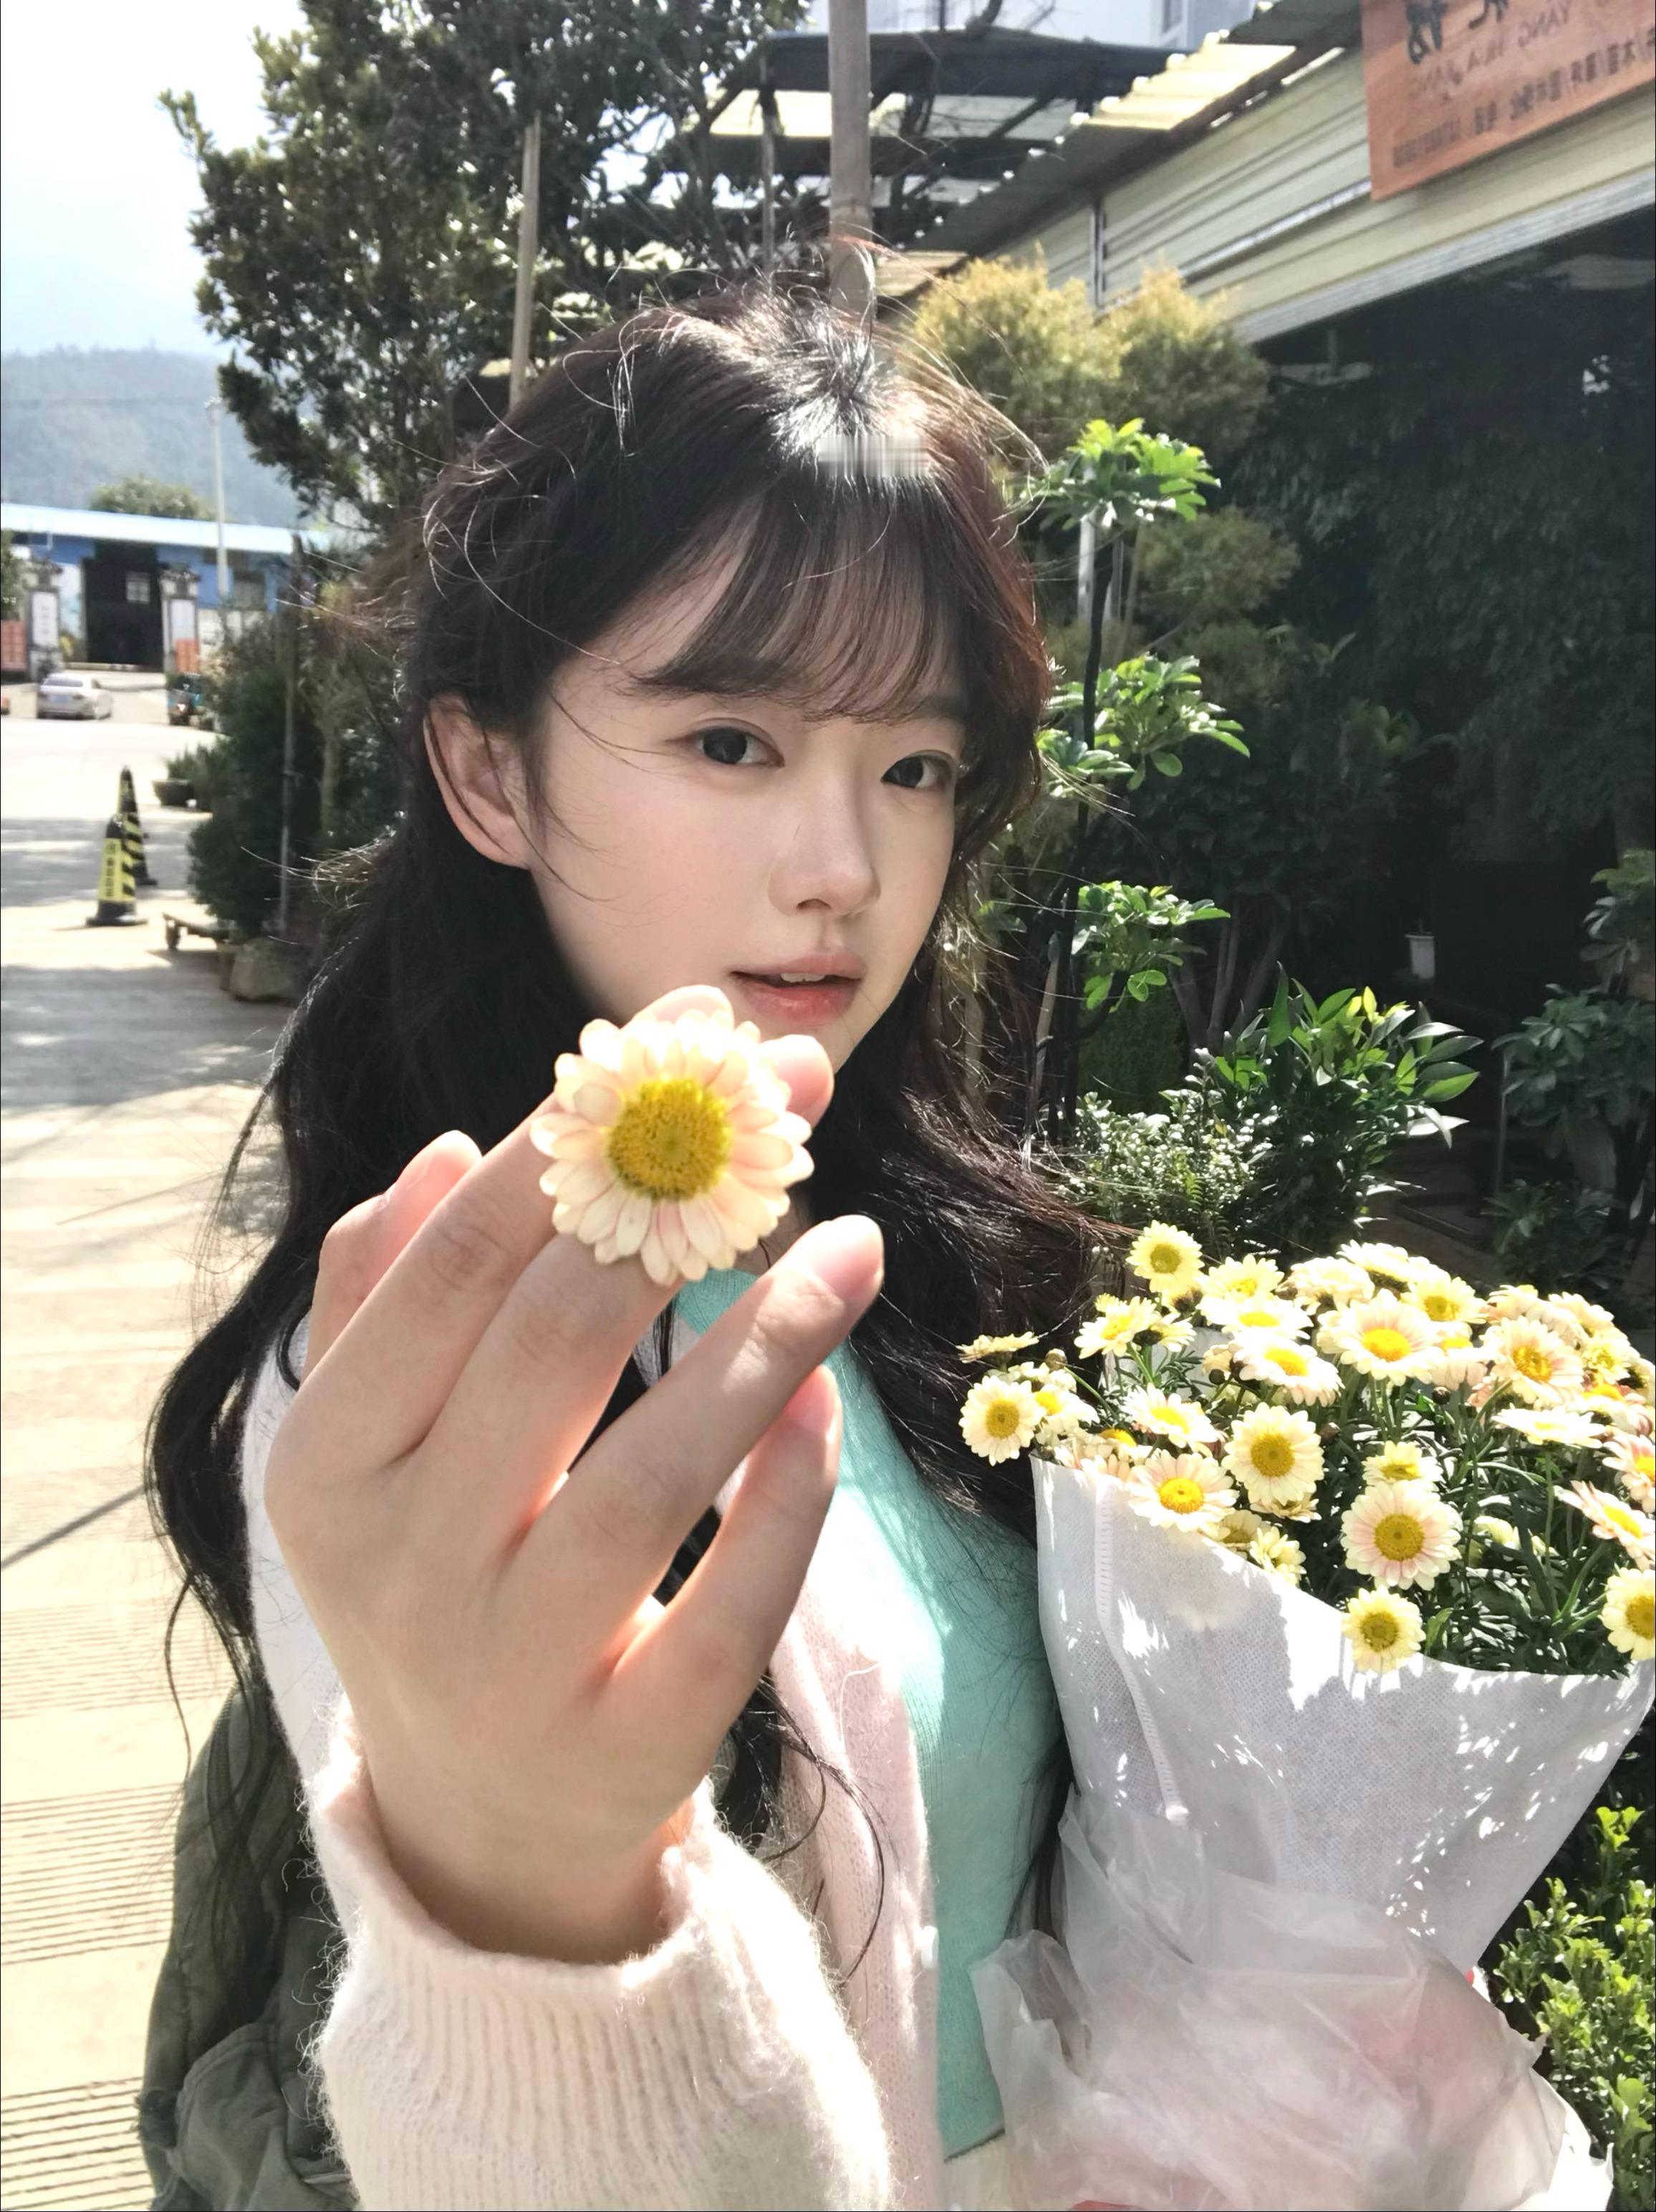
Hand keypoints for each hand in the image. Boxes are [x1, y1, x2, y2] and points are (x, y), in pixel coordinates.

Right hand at [268, 986, 881, 1963]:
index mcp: (328, 1463)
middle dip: (688, 1193)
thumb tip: (446, 1149)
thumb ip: (380, 1297)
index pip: (454, 1264)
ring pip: (657, 1470)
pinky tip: (830, 1403)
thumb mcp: (370, 1446)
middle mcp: (403, 1564)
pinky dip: (791, 1496)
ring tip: (854, 1242)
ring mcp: (515, 1667)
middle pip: (556, 1341)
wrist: (479, 1820)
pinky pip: (733, 1606)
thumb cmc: (438, 1571)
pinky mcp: (631, 1747)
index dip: (576, 1131)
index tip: (693, 1036)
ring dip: (769, 1335)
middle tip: (794, 1096)